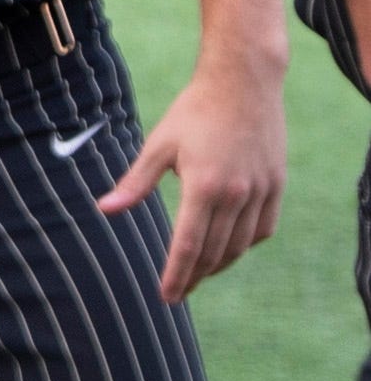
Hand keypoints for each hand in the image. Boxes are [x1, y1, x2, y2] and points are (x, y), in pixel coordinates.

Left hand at [98, 54, 286, 301]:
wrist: (244, 83)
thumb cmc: (194, 111)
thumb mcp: (159, 145)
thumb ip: (135, 182)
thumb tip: (104, 209)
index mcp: (203, 187)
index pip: (188, 245)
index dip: (177, 275)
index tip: (167, 297)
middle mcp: (237, 194)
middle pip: (215, 252)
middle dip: (194, 276)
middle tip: (178, 292)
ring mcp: (261, 190)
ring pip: (241, 244)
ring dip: (219, 264)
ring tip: (199, 274)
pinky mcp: (276, 184)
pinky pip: (263, 228)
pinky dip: (245, 243)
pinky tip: (229, 248)